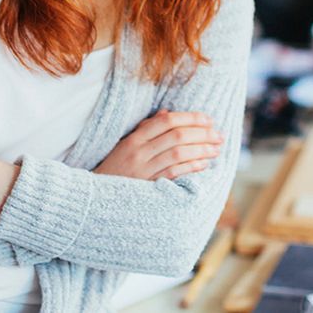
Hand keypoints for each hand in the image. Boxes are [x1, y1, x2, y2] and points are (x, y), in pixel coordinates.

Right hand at [94, 109, 222, 180]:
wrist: (94, 199)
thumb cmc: (114, 169)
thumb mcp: (125, 145)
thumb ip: (146, 129)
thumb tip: (167, 113)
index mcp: (134, 138)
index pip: (166, 121)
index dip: (190, 118)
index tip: (208, 119)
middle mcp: (138, 152)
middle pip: (176, 136)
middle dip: (201, 134)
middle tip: (219, 134)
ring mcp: (143, 170)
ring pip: (178, 154)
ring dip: (201, 150)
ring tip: (216, 149)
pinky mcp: (148, 188)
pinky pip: (173, 174)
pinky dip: (191, 167)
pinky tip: (203, 164)